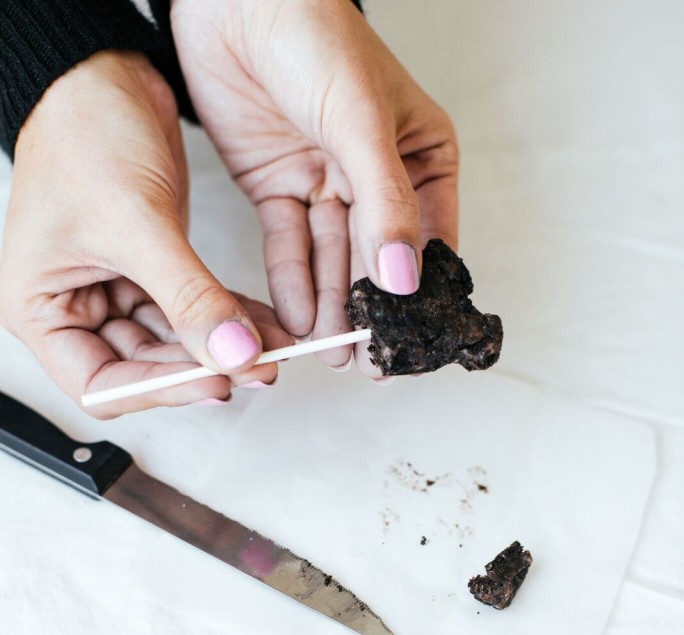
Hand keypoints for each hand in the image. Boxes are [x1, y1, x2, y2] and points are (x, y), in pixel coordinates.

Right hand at [0, 51, 289, 416]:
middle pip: (145, 367)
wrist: (104, 73)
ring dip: (224, 346)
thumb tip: (231, 353)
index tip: (215, 381)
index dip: (162, 390)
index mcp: (41, 309)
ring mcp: (114, 291)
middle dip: (204, 368)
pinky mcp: (152, 272)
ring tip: (271, 347)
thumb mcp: (137, 223)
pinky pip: (194, 310)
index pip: (102, 384)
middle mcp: (74, 308)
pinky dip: (230, 318)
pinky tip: (265, 324)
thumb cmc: (82, 130)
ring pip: (176, 342)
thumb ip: (189, 297)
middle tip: (257, 366)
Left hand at [170, 0, 458, 375]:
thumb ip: (385, 204)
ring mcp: (326, 185)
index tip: (411, 340)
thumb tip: (404, 280)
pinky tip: (299, 317)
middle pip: (377, 259)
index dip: (421, 293)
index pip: (429, 238)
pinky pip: (290, 246)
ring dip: (331, 306)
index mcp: (420, 157)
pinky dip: (294, 282)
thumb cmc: (313, 35)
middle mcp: (376, 177)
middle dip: (370, 311)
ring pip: (332, 260)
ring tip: (332, 352)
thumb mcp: (362, 122)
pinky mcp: (278, 188)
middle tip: (367, 362)